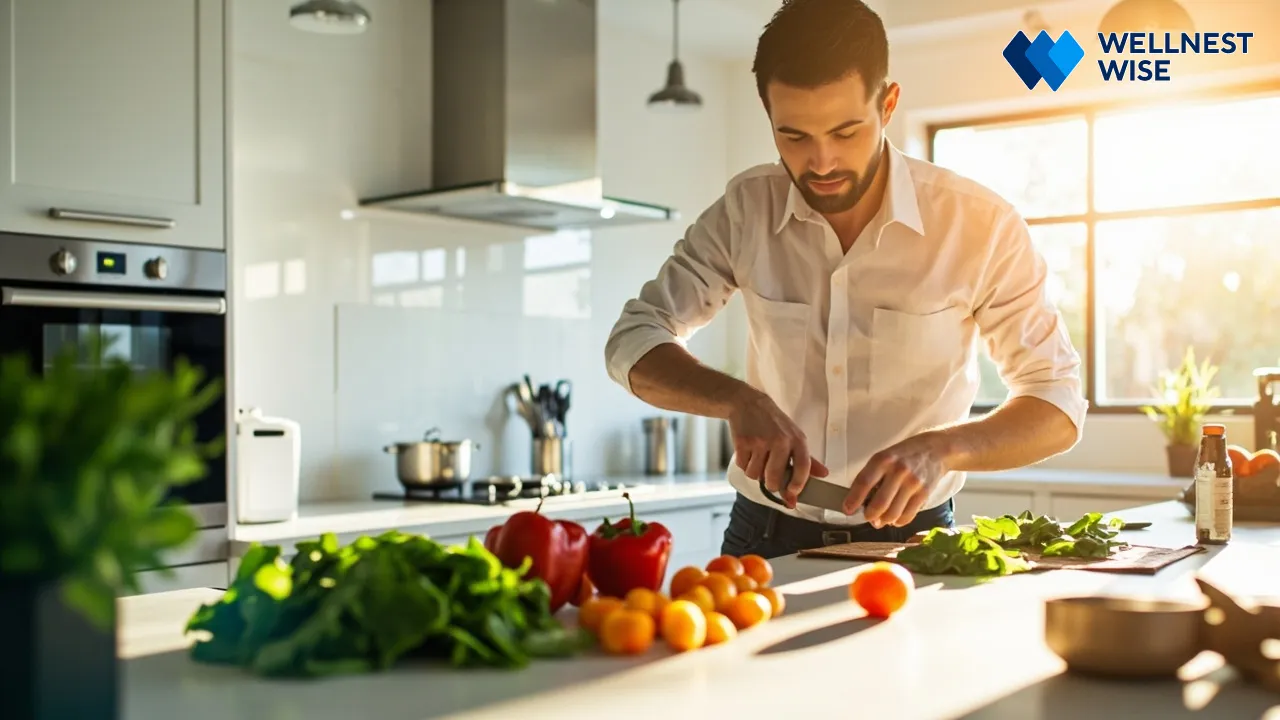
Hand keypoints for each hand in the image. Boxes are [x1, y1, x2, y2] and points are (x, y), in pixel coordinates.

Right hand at [728, 389, 828, 507]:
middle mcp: (780, 441)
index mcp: (797, 440)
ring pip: (755, 475)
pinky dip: (744, 464)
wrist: (748, 403)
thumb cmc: (774, 423)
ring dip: (755, 472)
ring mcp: (760, 442)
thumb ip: (808, 459)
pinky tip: (747, 452)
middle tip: (769, 478)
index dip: (798, 484)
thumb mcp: (795, 436)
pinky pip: (743, 467)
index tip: (792, 494)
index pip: (803, 467)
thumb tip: (824, 475)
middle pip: (774, 478)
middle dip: (771, 485)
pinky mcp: (743, 442)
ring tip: (757, 458)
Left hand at [844, 433, 948, 526]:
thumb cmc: (905, 454)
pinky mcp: (924, 493)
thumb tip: (858, 499)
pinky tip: (894, 519)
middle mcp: (898, 471)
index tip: (847, 510)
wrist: (935, 449)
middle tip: (867, 517)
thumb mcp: (884, 456)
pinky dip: (898, 521)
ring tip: (880, 520)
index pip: (863, 482)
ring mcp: (913, 483)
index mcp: (883, 459)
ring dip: (884, 521)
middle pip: (879, 503)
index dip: (853, 499)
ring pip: (893, 513)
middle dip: (870, 515)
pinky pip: (908, 516)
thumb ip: (872, 475)